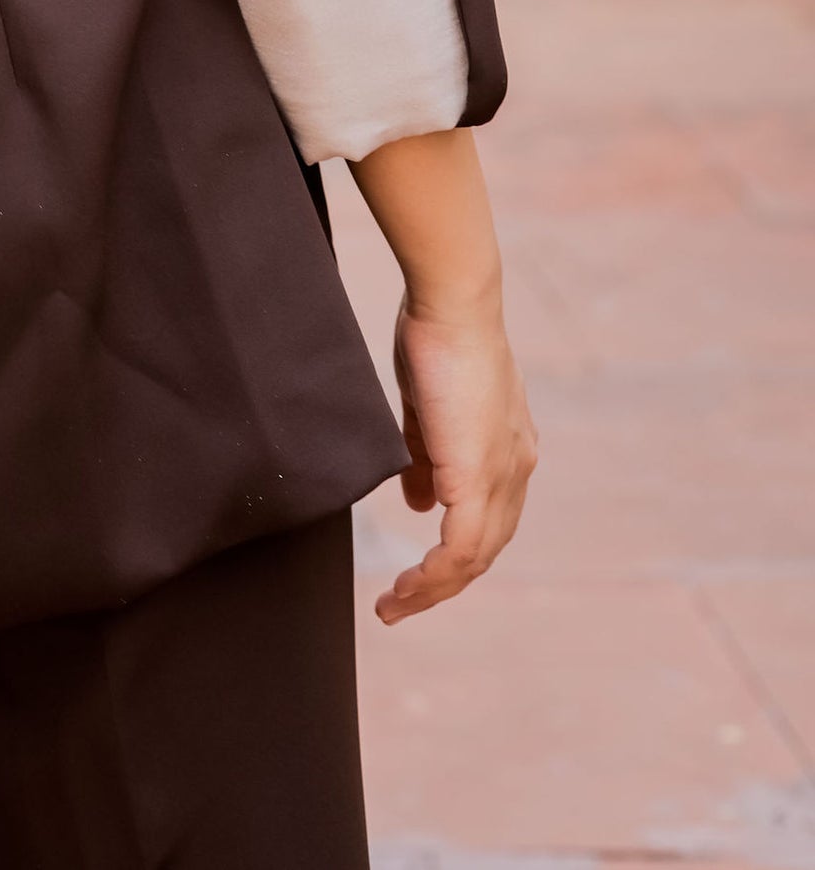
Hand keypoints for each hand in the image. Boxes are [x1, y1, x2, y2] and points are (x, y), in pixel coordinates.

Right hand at [376, 297, 536, 622]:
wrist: (453, 304)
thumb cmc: (436, 338)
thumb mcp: (429, 409)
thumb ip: (426, 456)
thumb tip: (420, 504)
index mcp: (506, 450)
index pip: (488, 518)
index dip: (455, 550)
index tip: (419, 569)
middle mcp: (515, 470)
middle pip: (486, 548)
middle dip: (442, 583)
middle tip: (401, 602)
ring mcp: (501, 477)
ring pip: (475, 558)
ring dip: (433, 589)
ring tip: (395, 606)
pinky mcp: (476, 479)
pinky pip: (460, 550)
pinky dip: (433, 577)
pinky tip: (406, 589)